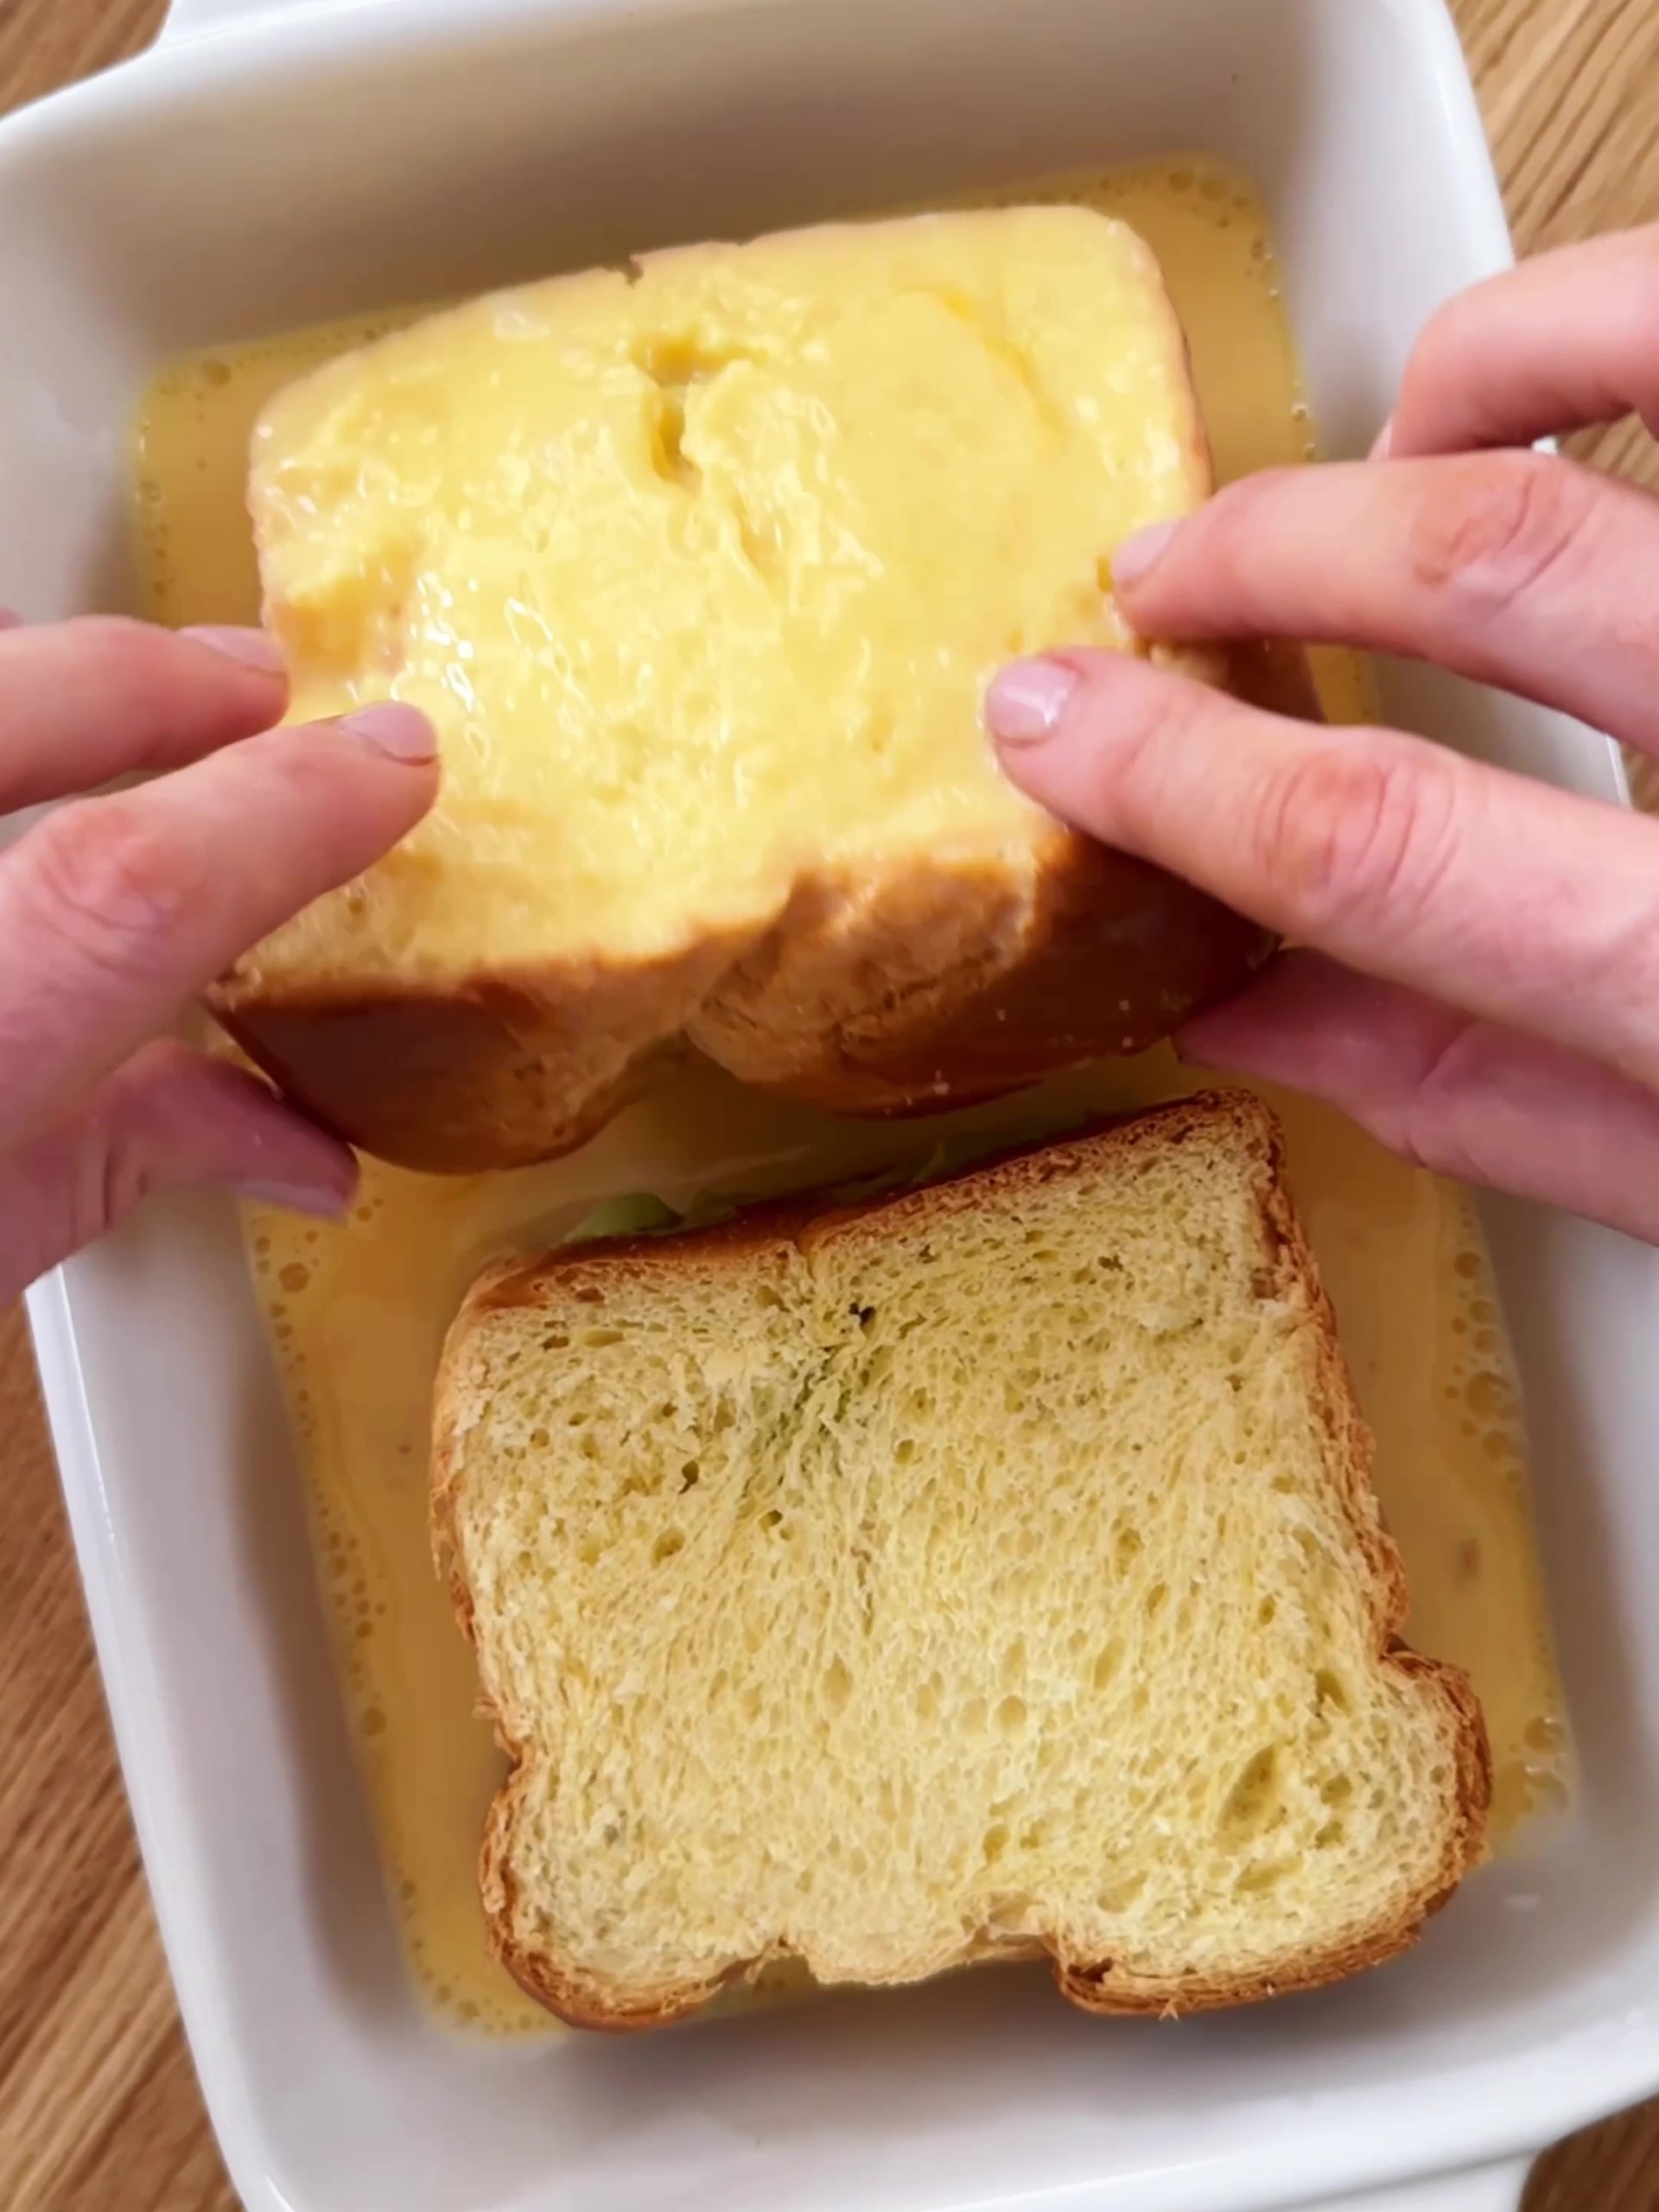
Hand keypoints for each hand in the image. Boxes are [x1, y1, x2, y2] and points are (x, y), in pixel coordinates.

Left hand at [0, 616, 435, 1299]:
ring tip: (137, 693)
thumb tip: (308, 1151)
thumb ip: (135, 1160)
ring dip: (44, 676)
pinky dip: (14, 748)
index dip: (284, 806)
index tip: (401, 763)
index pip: (130, 892)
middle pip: (8, 708)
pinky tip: (39, 763)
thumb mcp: (0, 1234)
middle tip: (261, 683)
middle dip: (145, 676)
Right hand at [986, 223, 1658, 1242]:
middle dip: (1260, 556)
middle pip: (1485, 563)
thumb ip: (1480, 1101)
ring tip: (1361, 447)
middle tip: (1155, 584)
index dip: (1175, 772)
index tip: (1054, 723)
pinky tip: (1556, 380)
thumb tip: (1248, 1012)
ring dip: (1455, 393)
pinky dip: (1629, 320)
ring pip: (1655, 365)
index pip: (1388, 842)